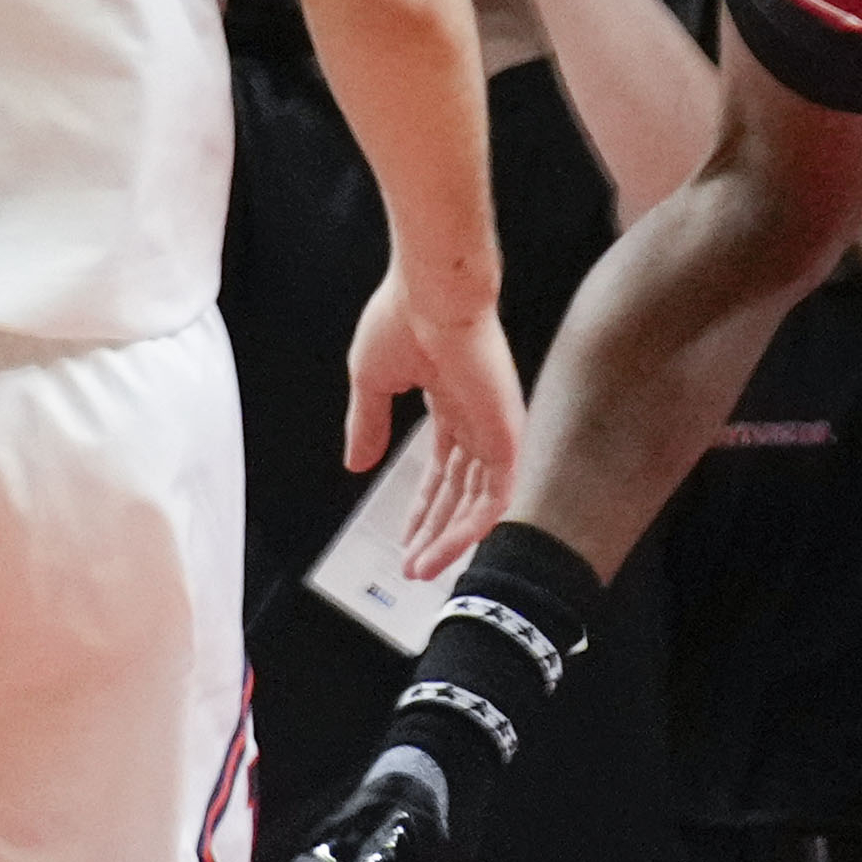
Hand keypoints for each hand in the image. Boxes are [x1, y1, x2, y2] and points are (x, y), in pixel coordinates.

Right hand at [345, 273, 526, 561]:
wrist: (431, 293)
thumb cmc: (401, 318)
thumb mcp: (371, 382)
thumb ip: (367, 425)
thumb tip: (355, 465)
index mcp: (450, 398)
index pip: (442, 466)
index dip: (422, 504)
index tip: (404, 537)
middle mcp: (476, 416)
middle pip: (459, 489)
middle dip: (433, 529)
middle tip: (411, 565)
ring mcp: (494, 426)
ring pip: (477, 501)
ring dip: (447, 538)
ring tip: (419, 567)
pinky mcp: (506, 434)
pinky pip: (494, 496)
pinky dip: (468, 528)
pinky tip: (442, 550)